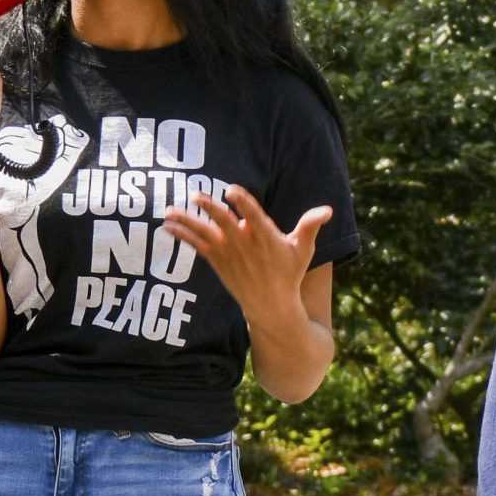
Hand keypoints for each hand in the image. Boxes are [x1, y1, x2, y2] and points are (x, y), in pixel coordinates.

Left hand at [160, 185, 329, 323]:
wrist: (272, 307)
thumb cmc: (289, 273)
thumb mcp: (303, 249)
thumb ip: (310, 225)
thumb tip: (328, 209)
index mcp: (266, 237)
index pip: (254, 216)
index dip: (243, 202)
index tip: (232, 189)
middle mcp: (244, 245)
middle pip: (225, 223)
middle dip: (211, 209)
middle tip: (196, 195)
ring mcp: (228, 254)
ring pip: (205, 234)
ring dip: (186, 221)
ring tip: (168, 211)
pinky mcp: (218, 263)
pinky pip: (197, 246)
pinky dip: (183, 235)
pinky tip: (168, 226)